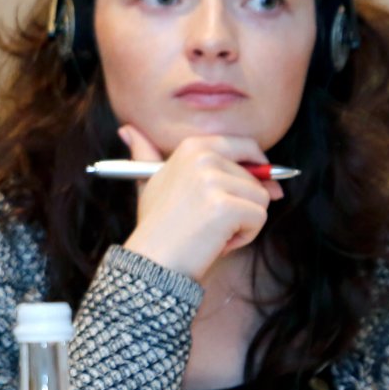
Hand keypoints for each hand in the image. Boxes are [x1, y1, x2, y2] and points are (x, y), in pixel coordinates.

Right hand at [117, 125, 282, 283]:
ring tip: (213, 231)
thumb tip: (126, 129)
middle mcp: (203, 156)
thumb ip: (145, 152)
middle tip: (212, 221)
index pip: (246, 146)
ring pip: (262, 198)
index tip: (260, 185)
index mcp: (192, 146)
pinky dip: (245, 236)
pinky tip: (218, 241)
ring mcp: (214, 180)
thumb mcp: (150, 181)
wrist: (152, 259)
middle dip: (243, 204)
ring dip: (245, 222)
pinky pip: (259, 218)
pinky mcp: (225, 206)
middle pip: (257, 177)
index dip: (258, 167)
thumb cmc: (155, 224)